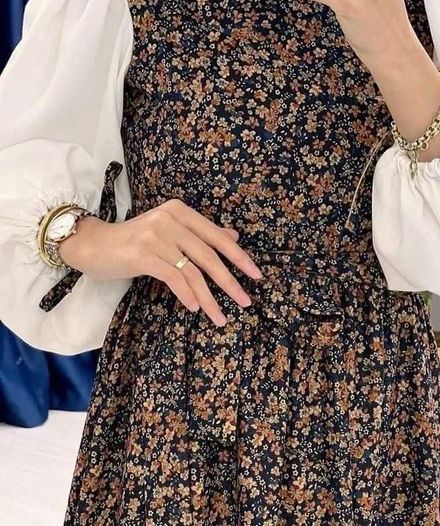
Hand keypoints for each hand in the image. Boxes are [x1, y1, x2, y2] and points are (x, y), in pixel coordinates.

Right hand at [58, 199, 263, 326]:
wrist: (93, 244)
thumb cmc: (134, 240)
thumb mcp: (169, 231)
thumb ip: (200, 234)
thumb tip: (234, 236)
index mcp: (181, 211)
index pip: (218, 236)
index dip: (239, 257)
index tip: (256, 275)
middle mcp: (171, 219)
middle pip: (209, 255)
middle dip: (230, 281)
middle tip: (246, 300)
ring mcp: (157, 236)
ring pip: (193, 271)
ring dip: (210, 297)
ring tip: (220, 316)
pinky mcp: (143, 254)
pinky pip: (174, 278)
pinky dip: (187, 295)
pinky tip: (195, 308)